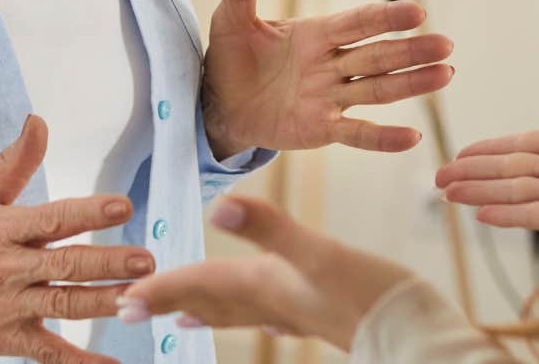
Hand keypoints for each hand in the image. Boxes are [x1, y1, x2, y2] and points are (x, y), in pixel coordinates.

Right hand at [0, 115, 153, 363]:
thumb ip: (13, 164)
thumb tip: (38, 122)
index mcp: (3, 230)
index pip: (51, 219)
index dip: (87, 213)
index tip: (121, 207)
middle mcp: (8, 268)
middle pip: (65, 264)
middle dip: (108, 263)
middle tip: (145, 260)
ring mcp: (9, 306)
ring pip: (64, 304)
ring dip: (104, 302)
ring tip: (140, 298)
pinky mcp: (8, 338)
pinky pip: (49, 352)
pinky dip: (81, 362)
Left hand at [117, 196, 415, 350]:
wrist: (415, 331)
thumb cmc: (370, 293)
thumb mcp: (319, 252)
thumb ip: (269, 228)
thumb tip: (218, 207)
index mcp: (265, 284)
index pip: (200, 285)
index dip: (161, 289)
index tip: (123, 299)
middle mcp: (273, 301)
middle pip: (209, 301)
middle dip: (170, 302)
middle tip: (129, 309)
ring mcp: (296, 312)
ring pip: (238, 312)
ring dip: (206, 311)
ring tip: (182, 317)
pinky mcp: (320, 315)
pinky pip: (271, 316)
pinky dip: (253, 315)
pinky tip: (261, 319)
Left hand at [201, 0, 455, 157]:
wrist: (219, 103)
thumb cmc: (230, 57)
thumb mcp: (231, 19)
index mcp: (315, 33)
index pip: (357, 22)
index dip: (386, 18)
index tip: (417, 12)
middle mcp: (330, 63)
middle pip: (378, 55)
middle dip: (411, 50)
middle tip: (446, 45)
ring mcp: (329, 97)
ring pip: (378, 89)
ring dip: (411, 84)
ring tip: (446, 75)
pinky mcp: (322, 128)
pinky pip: (357, 133)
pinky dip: (383, 137)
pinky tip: (413, 138)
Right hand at [434, 37, 538, 244]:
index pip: (525, 146)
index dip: (493, 148)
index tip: (464, 151)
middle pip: (510, 169)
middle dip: (473, 171)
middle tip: (437, 176)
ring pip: (514, 191)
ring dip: (479, 191)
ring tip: (445, 193)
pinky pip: (535, 215)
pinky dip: (507, 214)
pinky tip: (480, 216)